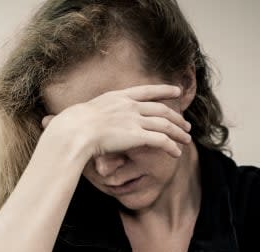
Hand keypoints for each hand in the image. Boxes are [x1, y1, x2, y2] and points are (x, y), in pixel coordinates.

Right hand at [41, 84, 191, 157]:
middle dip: (177, 118)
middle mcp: (130, 106)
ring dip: (179, 133)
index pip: (147, 90)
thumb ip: (91, 115)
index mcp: (118, 97)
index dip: (164, 90)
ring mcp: (135, 120)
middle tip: (186, 124)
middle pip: (161, 110)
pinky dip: (172, 146)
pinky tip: (177, 152)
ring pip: (166, 125)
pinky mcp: (138, 135)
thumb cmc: (72, 125)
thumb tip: (76, 120)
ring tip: (187, 140)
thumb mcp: (83, 113)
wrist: (75, 130)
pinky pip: (162, 141)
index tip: (176, 91)